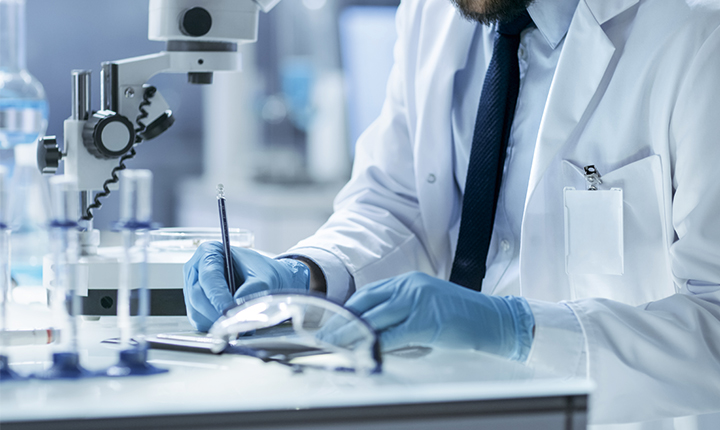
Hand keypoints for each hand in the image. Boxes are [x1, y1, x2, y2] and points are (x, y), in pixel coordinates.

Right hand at [183, 242, 309, 330]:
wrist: (265, 280)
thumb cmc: (262, 272)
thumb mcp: (263, 277)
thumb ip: (253, 289)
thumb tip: (236, 306)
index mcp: (209, 252)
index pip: (208, 277)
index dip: (217, 296)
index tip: (227, 310)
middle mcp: (196, 270)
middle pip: (197, 296)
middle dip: (216, 313)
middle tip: (235, 323)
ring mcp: (193, 289)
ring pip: (196, 312)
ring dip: (216, 322)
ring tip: (240, 325)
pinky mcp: (196, 306)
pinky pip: (199, 321)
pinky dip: (216, 327)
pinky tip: (233, 324)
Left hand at [329, 272, 534, 360]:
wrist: (497, 320)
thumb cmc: (464, 319)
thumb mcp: (428, 308)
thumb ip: (402, 315)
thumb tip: (374, 335)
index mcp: (409, 282)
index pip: (368, 294)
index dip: (347, 309)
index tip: (332, 322)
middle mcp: (410, 287)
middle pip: (364, 304)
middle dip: (341, 321)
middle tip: (325, 337)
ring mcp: (417, 302)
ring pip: (373, 318)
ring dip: (351, 334)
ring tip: (336, 346)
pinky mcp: (425, 321)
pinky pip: (391, 336)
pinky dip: (374, 346)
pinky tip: (364, 354)